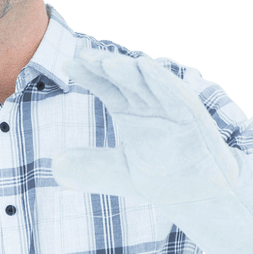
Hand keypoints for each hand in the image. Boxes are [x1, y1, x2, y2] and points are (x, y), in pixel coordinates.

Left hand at [52, 48, 239, 206]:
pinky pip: (176, 93)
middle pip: (123, 78)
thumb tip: (55, 166)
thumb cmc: (164, 180)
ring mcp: (170, 107)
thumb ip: (90, 168)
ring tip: (106, 62)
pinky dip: (162, 80)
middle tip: (83, 57)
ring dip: (128, 69)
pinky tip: (145, 68)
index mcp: (130, 112)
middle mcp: (149, 104)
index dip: (88, 75)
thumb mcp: (119, 173)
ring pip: (147, 81)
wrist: (197, 196)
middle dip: (104, 67)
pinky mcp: (192, 116)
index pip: (106, 86)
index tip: (67, 67)